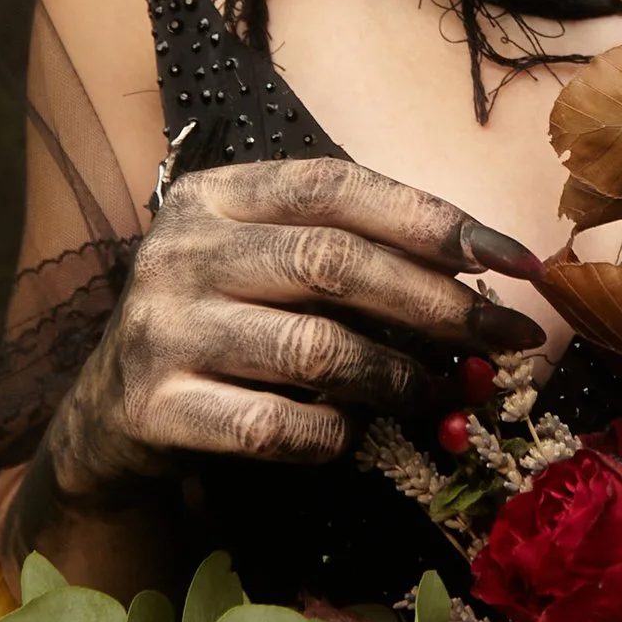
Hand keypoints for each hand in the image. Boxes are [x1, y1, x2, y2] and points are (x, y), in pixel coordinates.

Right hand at [50, 157, 547, 480]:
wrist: (108, 422)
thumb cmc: (220, 332)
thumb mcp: (265, 267)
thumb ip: (351, 256)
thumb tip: (487, 281)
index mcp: (216, 196)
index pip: (339, 186)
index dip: (433, 219)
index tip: (514, 259)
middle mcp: (181, 250)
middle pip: (336, 264)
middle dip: (440, 304)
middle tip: (510, 338)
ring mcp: (162, 328)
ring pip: (315, 349)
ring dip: (400, 378)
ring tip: (446, 393)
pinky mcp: (154, 407)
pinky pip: (276, 426)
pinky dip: (331, 435)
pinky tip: (351, 435)